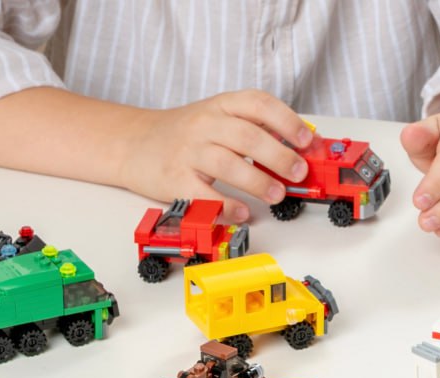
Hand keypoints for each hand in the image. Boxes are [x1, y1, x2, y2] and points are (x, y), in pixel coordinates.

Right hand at [118, 90, 311, 223]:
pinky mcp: (175, 179)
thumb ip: (254, 129)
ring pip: (228, 164)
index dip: (287, 121)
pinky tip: (243, 212)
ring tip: (278, 194)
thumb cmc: (185, 134)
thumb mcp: (219, 118)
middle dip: (280, 156)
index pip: (258, 104)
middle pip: (248, 136)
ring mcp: (188, 151)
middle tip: (299, 173)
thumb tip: (300, 149)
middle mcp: (205, 124)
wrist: (132, 143)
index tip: (307, 140)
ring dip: (258, 182)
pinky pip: (204, 194)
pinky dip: (227, 205)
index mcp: (221, 105)